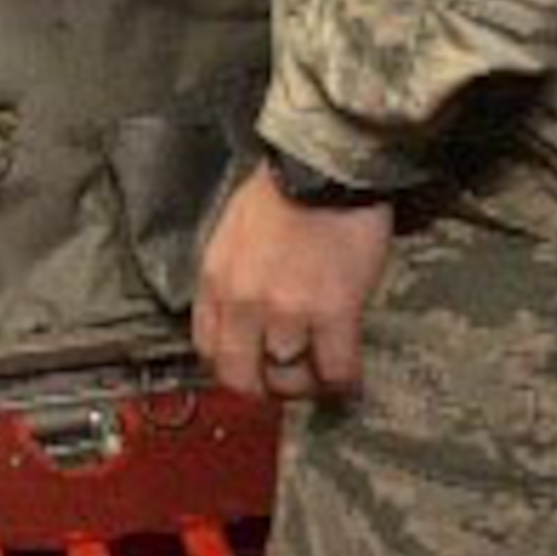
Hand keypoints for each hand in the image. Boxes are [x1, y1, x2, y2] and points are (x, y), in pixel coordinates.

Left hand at [194, 164, 392, 400]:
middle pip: (241, 378)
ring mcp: (287, 311)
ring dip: (307, 383)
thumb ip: (232, 277)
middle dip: (265, 387)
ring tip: (321, 371)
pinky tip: (348, 372)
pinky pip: (334, 372)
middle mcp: (244, 301)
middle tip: (288, 379)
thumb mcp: (233, 231)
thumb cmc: (283, 191)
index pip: (208, 350)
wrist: (324, 168)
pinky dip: (343, 381)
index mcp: (216, 279)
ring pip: (290, 380)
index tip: (253, 366)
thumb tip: (242, 314)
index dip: (233, 366)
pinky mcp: (332, 312)